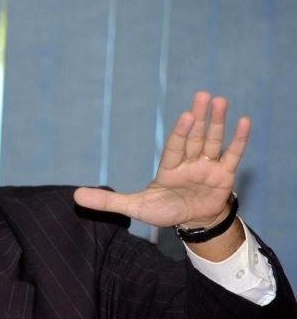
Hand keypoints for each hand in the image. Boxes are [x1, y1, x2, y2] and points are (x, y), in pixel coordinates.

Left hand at [74, 91, 250, 228]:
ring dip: (217, 123)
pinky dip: (238, 140)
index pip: (175, 146)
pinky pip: (232, 155)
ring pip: (213, 141)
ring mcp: (207, 167)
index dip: (181, 133)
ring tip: (221, 101)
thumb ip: (107, 201)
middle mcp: (189, 161)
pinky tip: (243, 121)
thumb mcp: (134, 206)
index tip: (186, 115)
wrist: (192, 223)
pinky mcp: (224, 175)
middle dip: (200, 118)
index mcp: (169, 166)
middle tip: (204, 95)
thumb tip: (75, 195)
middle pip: (195, 137)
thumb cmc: (165, 210)